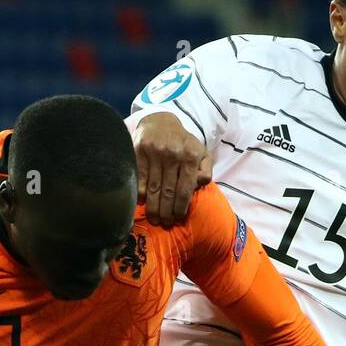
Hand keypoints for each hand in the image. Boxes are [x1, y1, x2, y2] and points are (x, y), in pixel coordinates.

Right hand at [133, 112, 212, 226]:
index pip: (185, 189)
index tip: (177, 219)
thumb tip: (201, 183)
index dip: (180, 207)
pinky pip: (140, 179)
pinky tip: (142, 203)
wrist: (160, 122)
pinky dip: (140, 194)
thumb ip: (206, 169)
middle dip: (166, 212)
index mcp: (190, 155)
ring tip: (154, 219)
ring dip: (153, 207)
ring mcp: (155, 152)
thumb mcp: (200, 152)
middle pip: (168, 191)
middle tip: (165, 223)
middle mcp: (173, 153)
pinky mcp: (139, 151)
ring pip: (153, 188)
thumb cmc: (183, 143)